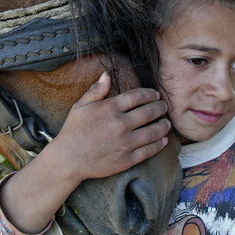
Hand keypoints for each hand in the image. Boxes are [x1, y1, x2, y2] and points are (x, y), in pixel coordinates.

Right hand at [51, 71, 169, 186]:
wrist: (68, 159)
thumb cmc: (73, 131)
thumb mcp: (80, 106)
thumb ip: (96, 90)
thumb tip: (107, 74)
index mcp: (110, 108)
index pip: (137, 96)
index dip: (150, 94)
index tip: (155, 95)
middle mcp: (121, 124)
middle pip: (149, 112)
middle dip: (160, 108)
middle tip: (164, 106)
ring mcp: (125, 143)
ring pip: (153, 132)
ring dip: (163, 126)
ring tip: (166, 123)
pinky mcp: (127, 159)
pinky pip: (149, 150)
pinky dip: (159, 144)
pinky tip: (163, 140)